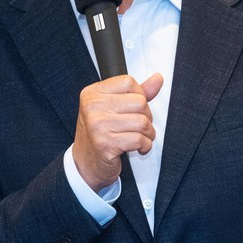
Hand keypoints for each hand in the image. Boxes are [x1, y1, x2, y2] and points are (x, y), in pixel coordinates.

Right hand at [73, 73, 163, 190]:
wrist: (85, 164)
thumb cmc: (100, 134)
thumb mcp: (113, 108)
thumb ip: (136, 93)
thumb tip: (158, 78)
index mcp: (93, 93)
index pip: (128, 82)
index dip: (140, 95)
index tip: (136, 108)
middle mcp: (92, 107)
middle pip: (139, 102)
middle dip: (147, 117)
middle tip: (139, 127)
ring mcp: (98, 125)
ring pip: (142, 122)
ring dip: (148, 133)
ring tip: (140, 138)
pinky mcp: (105, 144)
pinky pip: (139, 140)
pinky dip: (145, 146)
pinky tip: (138, 148)